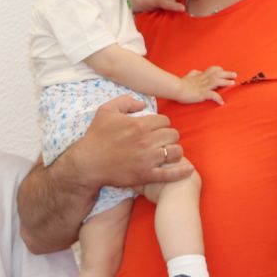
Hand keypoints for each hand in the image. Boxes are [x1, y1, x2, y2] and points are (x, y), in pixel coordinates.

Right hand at [74, 94, 192, 185]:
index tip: (155, 129)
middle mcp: (146, 141)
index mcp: (139, 125)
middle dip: (169, 136)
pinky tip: (188, 169)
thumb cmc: (95, 137)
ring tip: (168, 152)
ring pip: (176, 152)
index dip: (161, 124)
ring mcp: (147, 159)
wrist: (87, 164)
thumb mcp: (105, 111)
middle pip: (173, 134)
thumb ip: (126, 101)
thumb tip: (143, 104)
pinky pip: (170, 174)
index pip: (164, 120)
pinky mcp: (146, 175)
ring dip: (175, 151)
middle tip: (162, 140)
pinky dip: (182, 172)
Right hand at [173, 65, 236, 105]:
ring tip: (233, 83)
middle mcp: (203, 79)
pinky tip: (222, 102)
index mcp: (200, 76)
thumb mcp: (188, 76)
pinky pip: (212, 95)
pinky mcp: (202, 94)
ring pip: (217, 81)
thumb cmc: (179, 84)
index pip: (212, 70)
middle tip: (235, 75)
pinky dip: (218, 98)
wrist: (175, 88)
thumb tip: (198, 72)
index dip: (219, 70)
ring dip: (225, 82)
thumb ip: (194, 74)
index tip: (223, 71)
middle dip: (227, 74)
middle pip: (217, 74)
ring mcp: (203, 86)